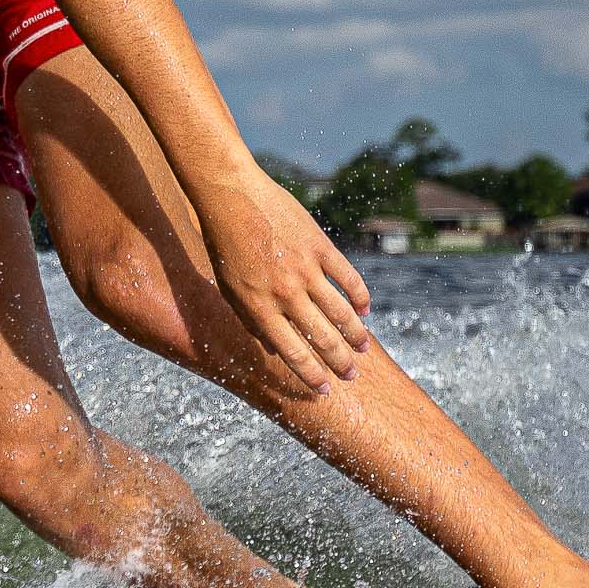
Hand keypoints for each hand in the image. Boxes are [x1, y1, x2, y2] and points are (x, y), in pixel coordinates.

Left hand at [192, 168, 373, 399]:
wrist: (231, 197)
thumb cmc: (224, 246)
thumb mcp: (228, 290)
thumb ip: (251, 320)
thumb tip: (272, 348)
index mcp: (259, 309)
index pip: (292, 353)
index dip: (311, 375)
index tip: (325, 390)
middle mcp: (285, 294)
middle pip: (321, 338)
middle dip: (339, 362)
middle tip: (352, 376)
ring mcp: (305, 270)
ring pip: (340, 312)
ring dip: (355, 335)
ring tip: (362, 350)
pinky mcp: (320, 247)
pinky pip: (348, 278)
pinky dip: (360, 297)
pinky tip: (365, 311)